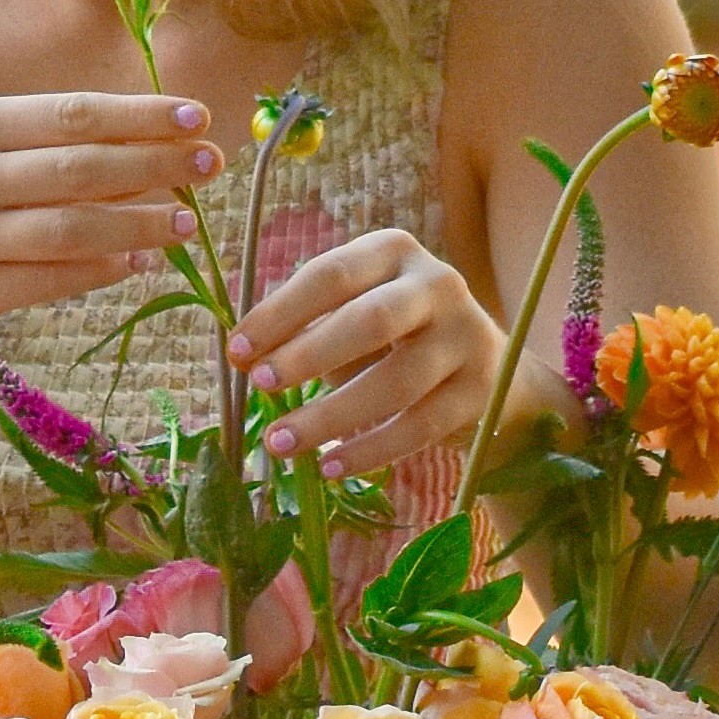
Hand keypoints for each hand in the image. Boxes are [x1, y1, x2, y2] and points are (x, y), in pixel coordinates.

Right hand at [0, 89, 219, 352]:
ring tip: (186, 223)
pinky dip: (102, 269)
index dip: (141, 117)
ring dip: (142, 223)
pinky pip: (50, 281)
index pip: (72, 114)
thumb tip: (140, 151)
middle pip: (82, 169)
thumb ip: (35, 146)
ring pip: (74, 229)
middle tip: (210, 166)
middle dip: (157, 165)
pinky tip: (137, 260)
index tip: (195, 118)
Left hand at [226, 228, 504, 474]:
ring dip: (331, 416)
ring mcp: (466, 336)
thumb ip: (302, 329)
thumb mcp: (348, 314)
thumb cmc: (392, 335)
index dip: (279, 314)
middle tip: (261, 387)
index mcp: (392, 253)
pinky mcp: (480, 390)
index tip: (236, 353)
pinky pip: (420, 426)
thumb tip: (243, 359)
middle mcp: (437, 284)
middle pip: (371, 320)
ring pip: (396, 381)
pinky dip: (371, 450)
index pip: (331, 275)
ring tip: (280, 443)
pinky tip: (330, 466)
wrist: (482, 364)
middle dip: (309, 355)